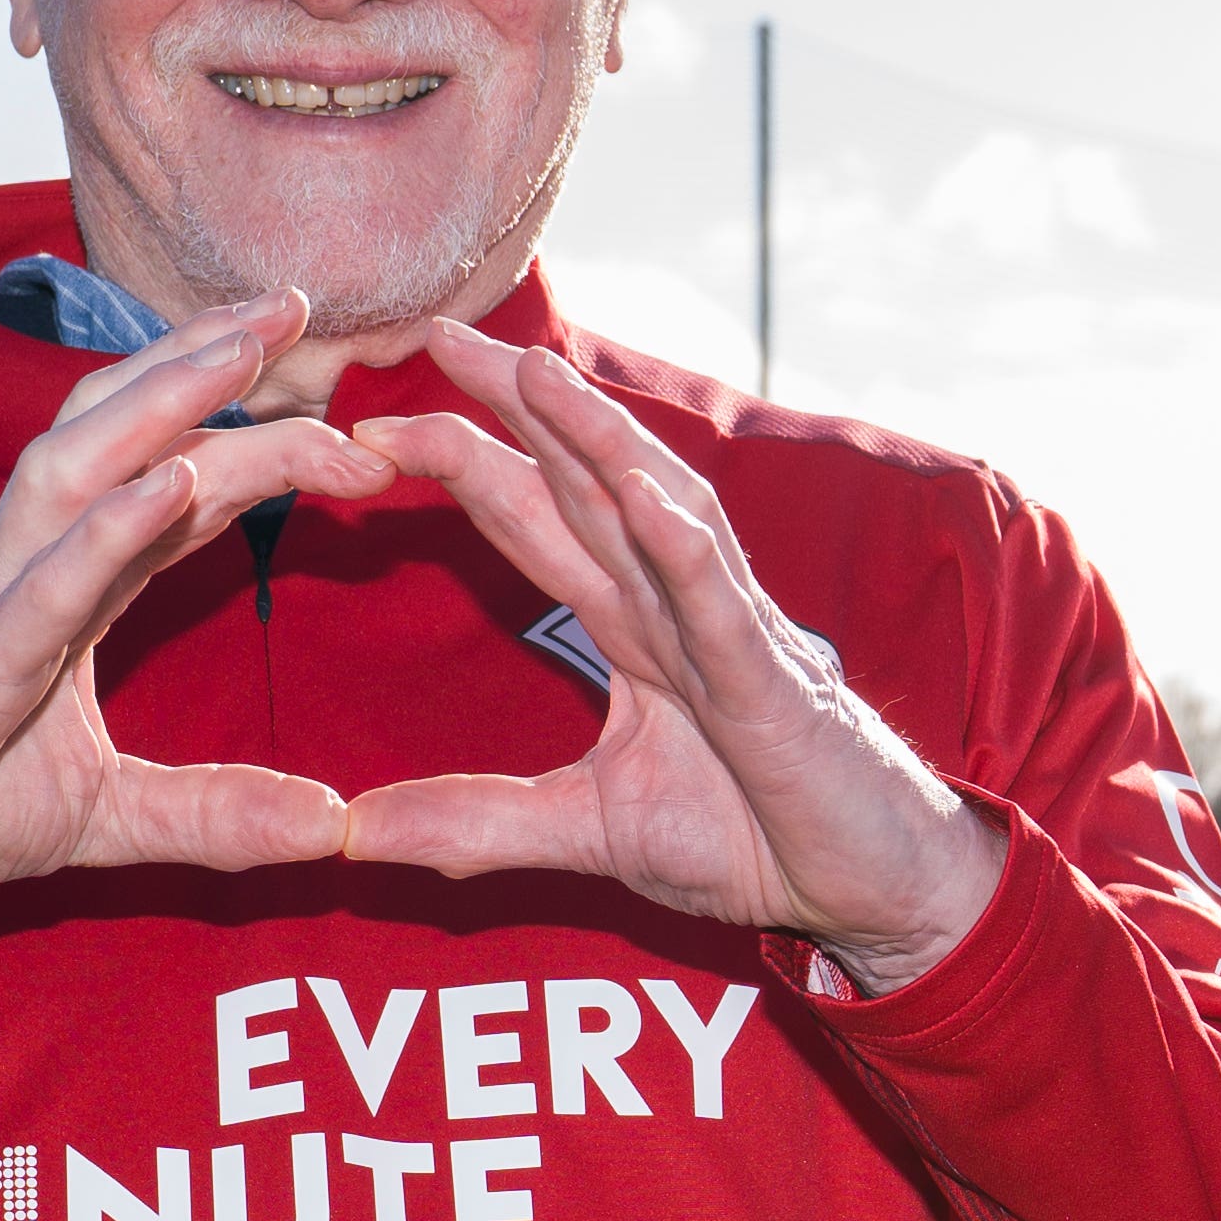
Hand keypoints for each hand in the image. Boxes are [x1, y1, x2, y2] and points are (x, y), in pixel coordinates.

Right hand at [0, 298, 393, 891]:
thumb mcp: (109, 815)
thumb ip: (218, 813)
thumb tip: (332, 826)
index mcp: (68, 585)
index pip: (169, 480)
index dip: (248, 433)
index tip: (342, 410)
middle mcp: (31, 563)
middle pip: (122, 430)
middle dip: (205, 360)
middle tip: (298, 304)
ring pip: (78, 466)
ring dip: (164, 401)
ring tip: (246, 350)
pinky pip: (44, 581)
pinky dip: (111, 526)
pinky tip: (176, 481)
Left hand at [339, 322, 1009, 981]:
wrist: (865, 890)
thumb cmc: (753, 840)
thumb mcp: (590, 831)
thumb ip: (477, 821)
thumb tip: (354, 834)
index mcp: (635, 627)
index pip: (539, 521)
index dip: (469, 463)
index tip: (374, 420)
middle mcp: (677, 607)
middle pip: (590, 482)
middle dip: (521, 403)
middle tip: (440, 330)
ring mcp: (730, 636)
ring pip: (659, 513)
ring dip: (600, 440)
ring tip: (535, 373)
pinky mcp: (772, 690)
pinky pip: (724, 608)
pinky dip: (685, 551)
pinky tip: (646, 501)